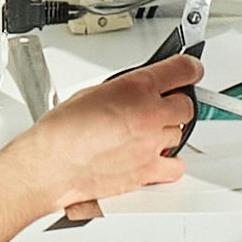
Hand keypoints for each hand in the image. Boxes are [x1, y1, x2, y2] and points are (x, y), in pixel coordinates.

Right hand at [30, 50, 200, 214]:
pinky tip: (155, 158)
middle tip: (160, 107)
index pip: (183, 70)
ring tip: (146, 134)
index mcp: (137, 88)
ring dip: (167, 132)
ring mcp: (151, 145)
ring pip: (181, 134)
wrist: (51, 165)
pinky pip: (175, 167)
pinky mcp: (147, 172)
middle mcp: (150, 115)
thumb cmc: (62, 131)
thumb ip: (124, 90)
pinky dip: (168, 163)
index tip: (190, 71)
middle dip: (175, 105)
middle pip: (186, 105)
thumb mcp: (94, 91)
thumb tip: (134, 92)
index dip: (189, 69)